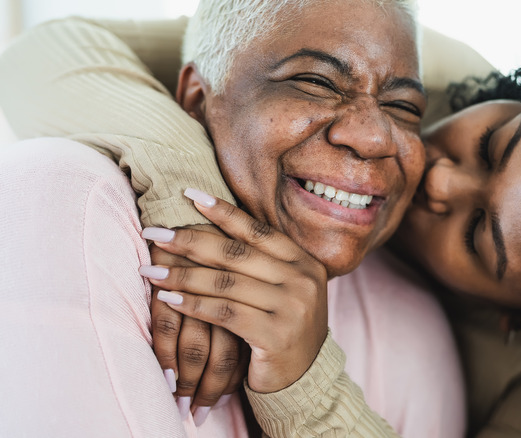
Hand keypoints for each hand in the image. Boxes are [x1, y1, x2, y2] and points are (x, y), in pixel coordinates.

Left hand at [140, 189, 328, 393]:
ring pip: (226, 283)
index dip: (223, 212)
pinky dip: (192, 304)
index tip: (189, 195)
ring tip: (150, 270)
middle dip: (190, 241)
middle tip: (155, 233)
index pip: (258, 231)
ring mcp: (292, 308)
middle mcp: (302, 280)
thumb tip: (211, 226)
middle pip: (237, 253)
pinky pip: (224, 314)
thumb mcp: (282, 290)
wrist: (304, 381)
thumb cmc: (283, 330)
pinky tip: (168, 298)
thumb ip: (260, 263)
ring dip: (182, 275)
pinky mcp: (275, 336)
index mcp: (305, 263)